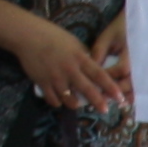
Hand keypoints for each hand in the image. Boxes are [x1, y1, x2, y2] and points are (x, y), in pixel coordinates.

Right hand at [12, 20, 128, 112]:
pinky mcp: (42, 83)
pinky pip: (53, 99)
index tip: (120, 97)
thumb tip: (95, 69)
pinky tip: (60, 100)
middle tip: (105, 110)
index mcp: (79, 58)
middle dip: (98, 102)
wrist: (27, 36)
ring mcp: (55, 77)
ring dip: (75, 104)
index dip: (111, 87)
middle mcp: (69, 69)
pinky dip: (58, 102)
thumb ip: (84, 57)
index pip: (99, 75)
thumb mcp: (74, 43)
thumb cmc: (52, 36)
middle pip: (87, 89)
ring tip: (78, 104)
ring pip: (69, 99)